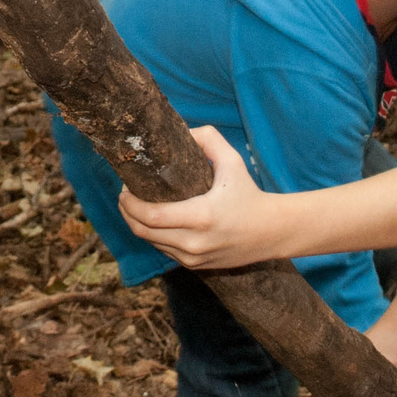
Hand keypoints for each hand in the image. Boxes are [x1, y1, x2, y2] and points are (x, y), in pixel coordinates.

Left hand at [117, 125, 282, 268]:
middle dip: (127, 212)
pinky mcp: (195, 266)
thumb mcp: (233, 162)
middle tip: (125, 194)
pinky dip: (153, 236)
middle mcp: (194, 242)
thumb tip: (183, 130)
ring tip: (135, 204)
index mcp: (201, 217)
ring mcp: (194, 258)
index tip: (124, 187)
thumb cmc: (250, 194)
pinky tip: (153, 220)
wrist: (272, 232)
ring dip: (137, 224)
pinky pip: (164, 251)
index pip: (151, 216)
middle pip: (143, 231)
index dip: (130, 203)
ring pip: (151, 242)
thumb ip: (208, 140)